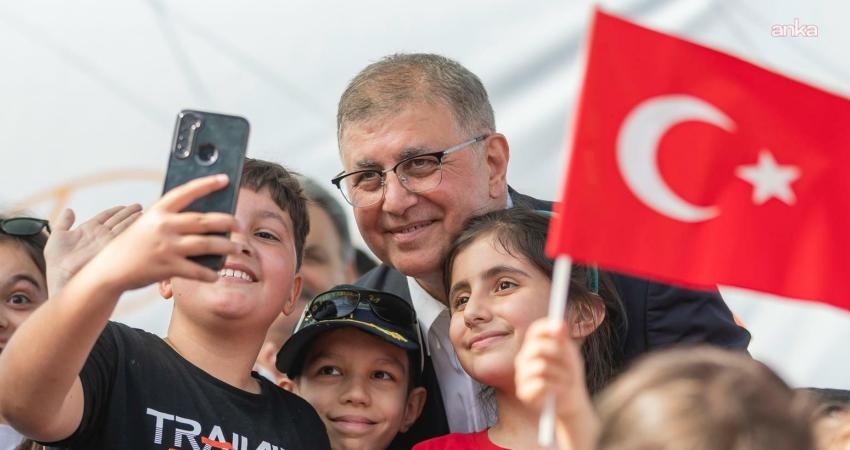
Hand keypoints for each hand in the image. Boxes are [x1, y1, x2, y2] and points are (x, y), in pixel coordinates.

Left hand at [44, 204, 141, 293]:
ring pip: (123, 225)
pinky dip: (133, 227)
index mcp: (89, 230)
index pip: (106, 216)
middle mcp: (100, 234)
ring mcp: (107, 240)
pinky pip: (124, 234)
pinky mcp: (112, 247)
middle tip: (139, 207)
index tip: (125, 206)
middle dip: (129, 213)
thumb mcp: (57, 236)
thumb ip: (63, 222)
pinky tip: (140, 222)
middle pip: (118, 219)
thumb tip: (69, 210)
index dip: (116, 211)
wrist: (62, 277)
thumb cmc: (56, 262)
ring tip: (143, 213)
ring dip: (134, 218)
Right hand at [81, 175, 241, 293]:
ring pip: (207, 244)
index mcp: (158, 211)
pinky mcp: (168, 267)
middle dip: (227, 222)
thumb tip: (204, 219)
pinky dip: (210, 273)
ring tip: (236, 248)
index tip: (225, 178)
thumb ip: (170, 219)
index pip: (186, 192)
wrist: (109, 269)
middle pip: (204, 221)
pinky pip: (197, 270)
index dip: (207, 184)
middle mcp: (163, 226)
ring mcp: (166, 247)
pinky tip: (216, 273)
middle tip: (240, 225)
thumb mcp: (147, 225)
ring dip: (226, 247)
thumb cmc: (132, 245)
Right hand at [515, 319, 591, 420]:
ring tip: (567, 381)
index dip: (547, 327)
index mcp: (532, 347)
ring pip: (541, 366)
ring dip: (561, 374)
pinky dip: (556, 388)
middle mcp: (523, 359)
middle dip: (559, 354)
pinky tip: (558, 391)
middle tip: (571, 363)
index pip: (535, 331)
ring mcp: (521, 376)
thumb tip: (560, 323)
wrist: (572, 401)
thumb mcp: (570, 355)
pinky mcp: (524, 392)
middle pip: (537, 347)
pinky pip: (542, 384)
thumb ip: (563, 340)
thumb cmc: (569, 375)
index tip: (562, 327)